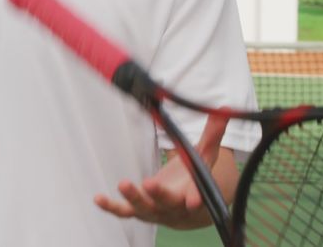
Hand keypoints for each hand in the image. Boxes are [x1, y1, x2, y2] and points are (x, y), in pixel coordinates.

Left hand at [94, 115, 228, 229]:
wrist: (186, 207)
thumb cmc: (194, 176)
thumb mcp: (204, 156)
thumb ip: (212, 135)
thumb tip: (224, 109)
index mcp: (193, 192)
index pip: (196, 197)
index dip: (195, 199)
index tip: (194, 201)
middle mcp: (175, 206)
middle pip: (167, 203)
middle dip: (159, 195)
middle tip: (149, 184)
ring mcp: (155, 211)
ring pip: (144, 209)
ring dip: (133, 198)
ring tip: (123, 184)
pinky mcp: (139, 211)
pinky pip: (125, 212)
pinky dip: (112, 207)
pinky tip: (98, 198)